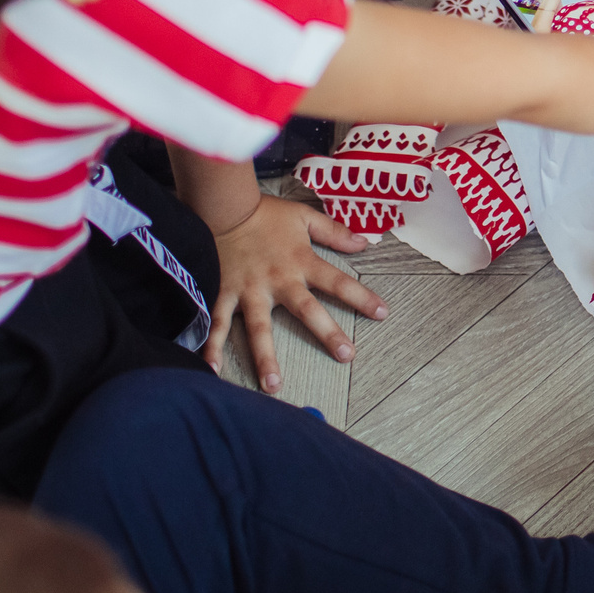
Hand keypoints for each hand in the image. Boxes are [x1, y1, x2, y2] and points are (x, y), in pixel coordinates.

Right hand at [208, 193, 388, 393]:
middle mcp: (278, 280)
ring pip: (259, 329)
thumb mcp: (304, 217)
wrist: (223, 207)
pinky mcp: (224, 293)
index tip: (382, 313)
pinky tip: (212, 369)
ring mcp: (250, 290)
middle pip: (307, 310)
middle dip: (327, 333)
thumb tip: (364, 243)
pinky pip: (217, 323)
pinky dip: (211, 346)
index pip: (338, 282)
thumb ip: (334, 232)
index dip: (362, 297)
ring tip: (274, 386)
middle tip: (346, 355)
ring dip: (266, 358)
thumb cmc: (265, 214)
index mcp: (301, 262)